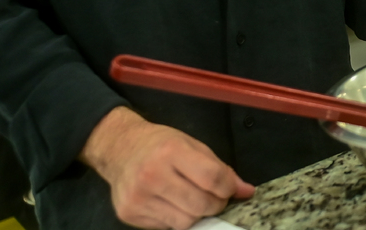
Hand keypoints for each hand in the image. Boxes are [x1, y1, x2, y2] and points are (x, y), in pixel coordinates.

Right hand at [81, 107, 254, 228]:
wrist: (119, 148)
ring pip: (185, 222)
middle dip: (214, 204)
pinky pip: (166, 227)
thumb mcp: (192, 145)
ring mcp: (138, 197)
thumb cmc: (160, 144)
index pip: (212, 178)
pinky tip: (170, 203)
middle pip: (200, 205)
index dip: (227, 188)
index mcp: (170, 151)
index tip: (228, 189)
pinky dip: (175, 218)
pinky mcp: (129, 214)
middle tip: (212, 197)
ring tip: (191, 199)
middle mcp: (152, 175)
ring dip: (196, 214)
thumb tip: (246, 191)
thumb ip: (220, 168)